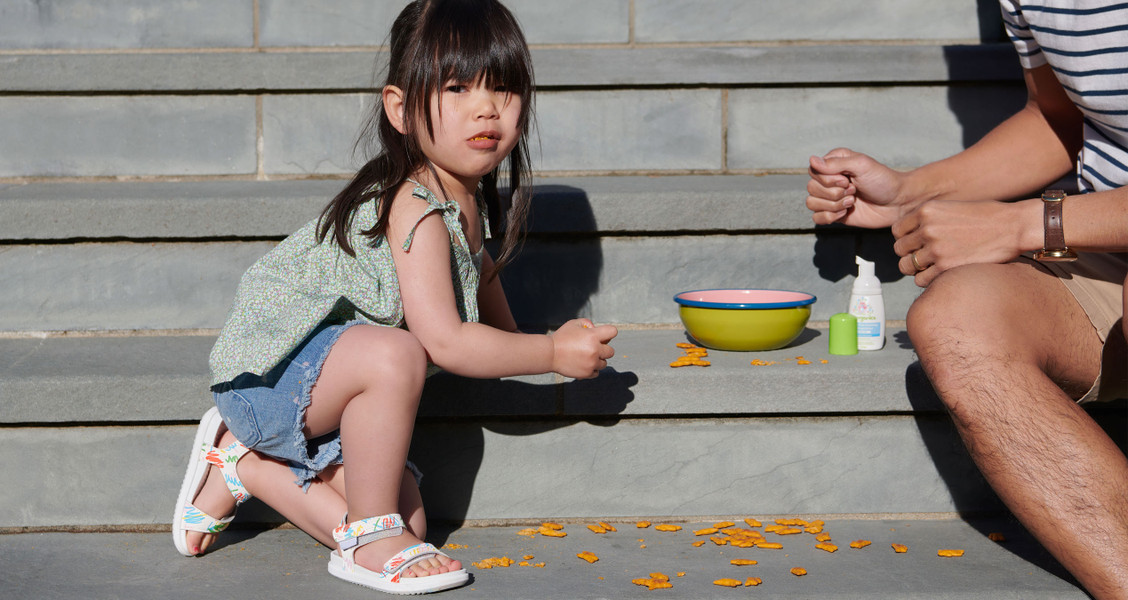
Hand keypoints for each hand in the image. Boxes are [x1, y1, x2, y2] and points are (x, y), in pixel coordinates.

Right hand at [549, 319, 617, 379]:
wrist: (549, 354)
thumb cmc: (561, 337)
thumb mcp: (573, 324)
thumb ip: (587, 323)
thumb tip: (596, 329)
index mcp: (593, 336)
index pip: (613, 332)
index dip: (609, 333)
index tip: (603, 335)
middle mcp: (595, 350)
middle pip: (611, 351)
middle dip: (603, 349)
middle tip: (592, 348)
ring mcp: (592, 363)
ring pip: (604, 363)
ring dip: (598, 360)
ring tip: (586, 357)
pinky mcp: (587, 373)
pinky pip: (596, 372)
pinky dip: (592, 369)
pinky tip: (584, 364)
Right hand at [807, 148, 906, 227]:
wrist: (897, 203)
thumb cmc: (883, 180)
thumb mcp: (861, 165)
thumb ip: (836, 163)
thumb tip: (811, 160)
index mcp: (834, 164)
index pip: (813, 171)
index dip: (828, 179)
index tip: (847, 180)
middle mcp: (829, 180)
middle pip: (811, 188)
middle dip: (833, 193)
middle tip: (854, 190)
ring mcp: (830, 198)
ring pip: (812, 203)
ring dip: (833, 205)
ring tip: (852, 202)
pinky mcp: (833, 214)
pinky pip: (817, 218)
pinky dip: (830, 217)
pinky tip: (846, 213)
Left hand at [892, 199, 1032, 286]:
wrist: (1013, 226)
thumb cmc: (986, 217)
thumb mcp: (952, 208)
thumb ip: (930, 220)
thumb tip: (912, 236)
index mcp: (926, 210)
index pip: (897, 230)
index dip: (905, 238)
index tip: (917, 243)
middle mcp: (927, 228)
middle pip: (899, 249)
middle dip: (910, 254)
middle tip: (925, 257)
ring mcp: (935, 248)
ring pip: (906, 266)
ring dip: (916, 269)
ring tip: (932, 267)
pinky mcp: (945, 266)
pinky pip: (921, 280)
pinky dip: (927, 280)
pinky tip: (941, 274)